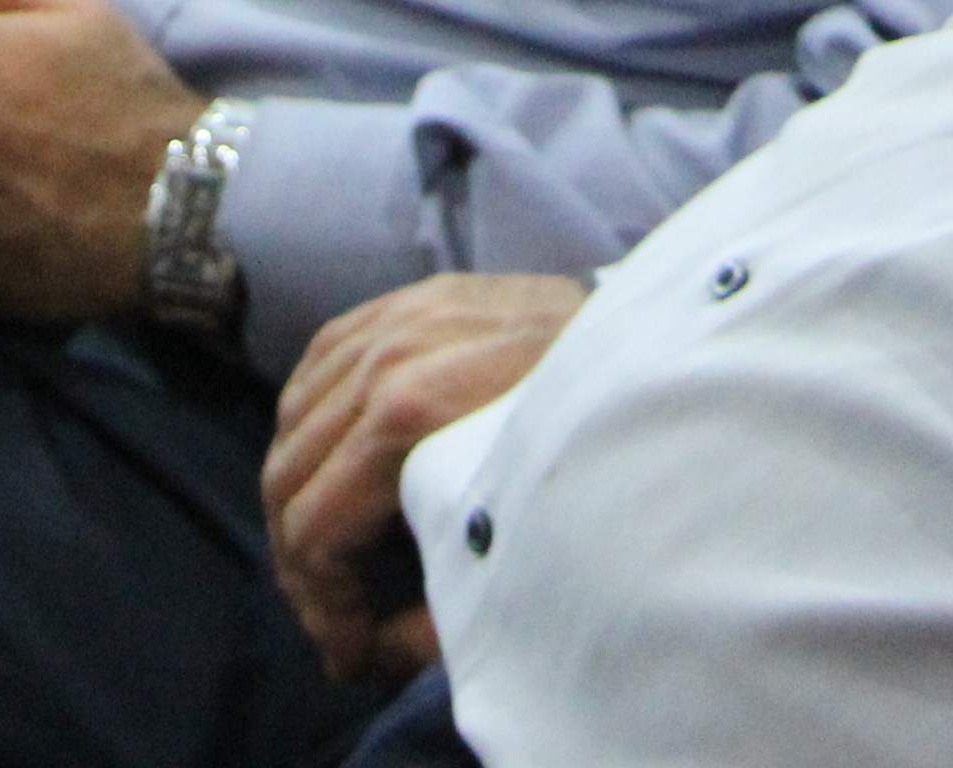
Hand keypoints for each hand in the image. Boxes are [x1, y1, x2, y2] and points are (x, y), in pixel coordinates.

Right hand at [262, 273, 583, 684]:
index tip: (354, 655)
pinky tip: (332, 462)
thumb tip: (379, 650)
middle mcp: (387, 361)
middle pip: (289, 476)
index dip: (323, 609)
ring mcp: (395, 319)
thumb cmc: (599, 456)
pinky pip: (319, 362)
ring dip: (299, 494)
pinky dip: (309, 419)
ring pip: (293, 419)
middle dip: (302, 565)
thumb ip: (437, 616)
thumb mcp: (520, 554)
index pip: (312, 529)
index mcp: (408, 419)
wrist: (663, 354)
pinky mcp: (408, 297)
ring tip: (334, 552)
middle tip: (338, 618)